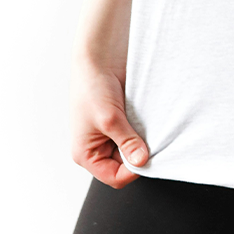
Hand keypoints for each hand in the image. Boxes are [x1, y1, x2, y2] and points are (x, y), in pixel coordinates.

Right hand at [68, 63, 149, 187]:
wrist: (100, 56)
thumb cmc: (92, 85)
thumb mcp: (110, 118)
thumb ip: (127, 143)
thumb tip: (141, 161)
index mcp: (85, 154)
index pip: (114, 177)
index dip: (132, 170)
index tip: (145, 155)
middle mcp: (97, 148)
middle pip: (126, 167)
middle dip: (138, 154)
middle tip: (148, 139)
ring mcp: (111, 137)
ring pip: (134, 152)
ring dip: (143, 142)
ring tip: (144, 126)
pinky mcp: (123, 124)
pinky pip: (138, 137)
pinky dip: (146, 132)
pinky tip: (146, 121)